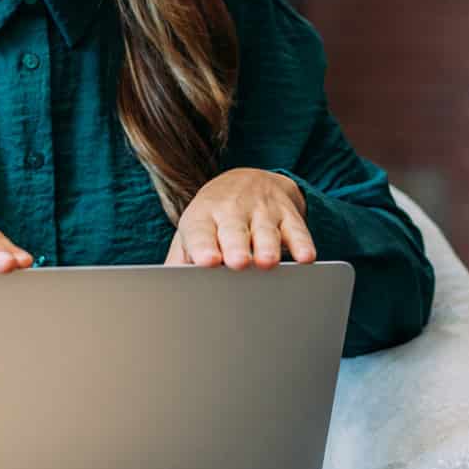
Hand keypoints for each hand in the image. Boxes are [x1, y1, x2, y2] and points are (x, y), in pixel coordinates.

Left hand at [166, 168, 316, 269]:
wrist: (248, 179)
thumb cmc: (215, 218)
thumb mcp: (195, 231)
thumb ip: (180, 259)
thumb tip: (163, 288)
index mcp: (203, 217)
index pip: (201, 232)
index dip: (203, 246)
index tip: (206, 261)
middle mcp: (232, 210)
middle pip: (234, 229)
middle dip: (236, 246)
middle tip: (237, 263)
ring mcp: (262, 210)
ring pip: (266, 229)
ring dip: (267, 246)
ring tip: (267, 262)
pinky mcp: (288, 212)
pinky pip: (297, 229)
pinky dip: (302, 243)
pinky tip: (305, 257)